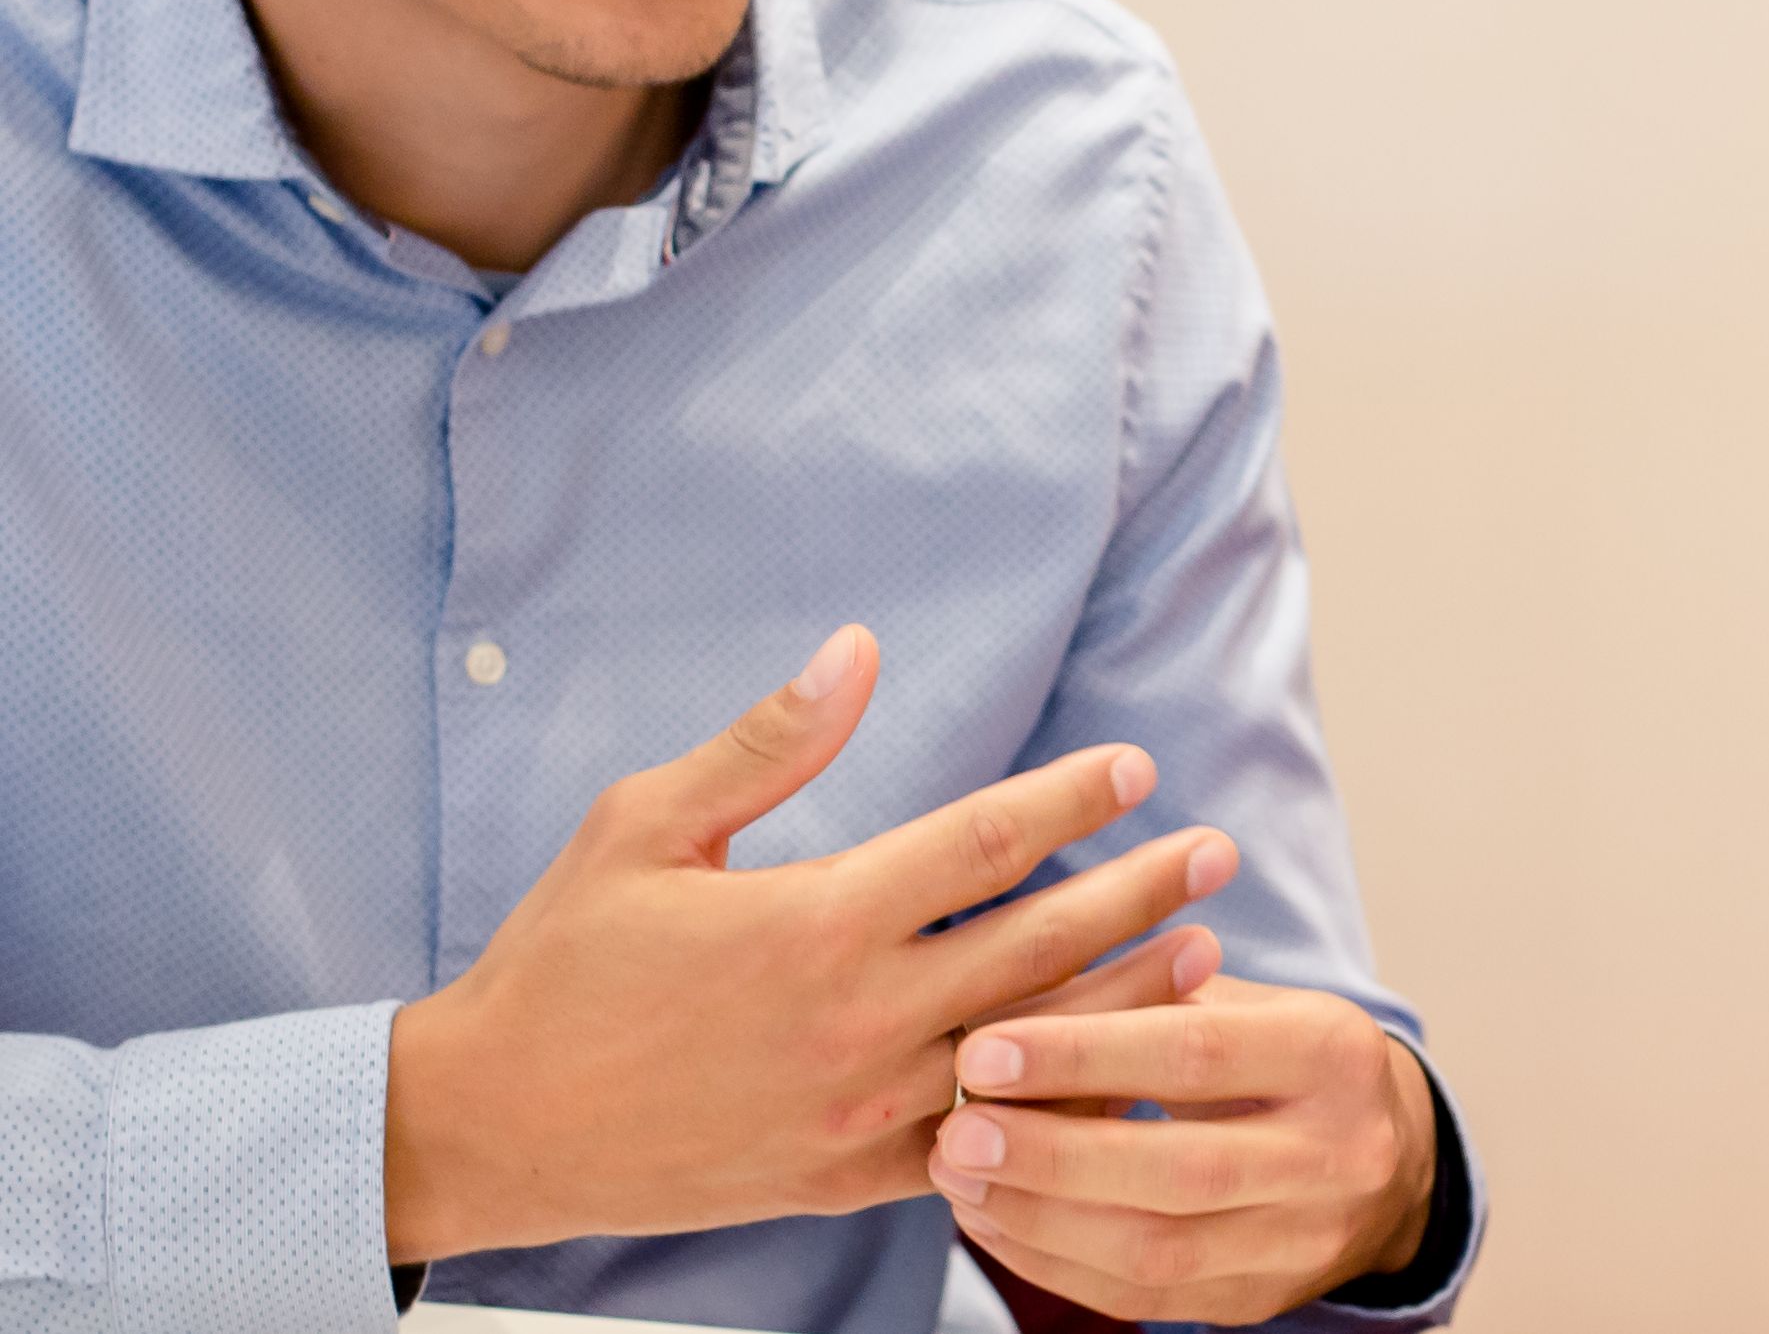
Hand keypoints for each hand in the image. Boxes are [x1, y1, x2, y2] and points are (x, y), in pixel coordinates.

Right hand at [383, 625, 1234, 1260]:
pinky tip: (1119, 1076)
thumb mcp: (644, 826)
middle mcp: (856, 1019)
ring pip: (1030, 1048)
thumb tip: (857, 649)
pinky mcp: (851, 1178)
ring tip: (1204, 949)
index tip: (1137, 768)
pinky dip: (1059, 1108)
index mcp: (813, 922)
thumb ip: (768, 742)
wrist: (493, 1127)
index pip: (981, 847)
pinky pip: (986, 1144)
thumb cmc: (562, 962)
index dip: (1069, 801)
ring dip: (1126, 997)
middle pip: (1037, 944)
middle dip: (1139, 891)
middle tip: (1216, 851)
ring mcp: (861, 1109)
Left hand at [932, 974, 1440, 1323]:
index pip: (1198, 1055)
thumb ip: (1148, 996)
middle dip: (1053, 1153)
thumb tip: (1012, 991)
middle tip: (958, 1131)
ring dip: (1039, 1216)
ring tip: (960, 1177)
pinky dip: (1054, 1263)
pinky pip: (1144, 1298)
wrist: (1385, 1160)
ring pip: (1157, 1249)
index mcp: (1333, 1053)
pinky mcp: (1261, 1300)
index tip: (985, 1050)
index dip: (1083, 1055)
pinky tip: (996, 1220)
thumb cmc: (1283, 1059)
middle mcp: (1336, 1154)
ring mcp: (1304, 1240)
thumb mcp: (1246, 1003)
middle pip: (1180, 1169)